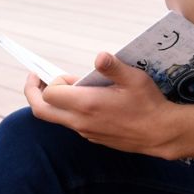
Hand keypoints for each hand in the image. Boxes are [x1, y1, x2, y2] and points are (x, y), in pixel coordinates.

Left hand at [25, 52, 185, 158]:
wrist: (160, 133)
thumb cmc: (149, 104)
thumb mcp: (135, 79)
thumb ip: (113, 67)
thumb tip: (99, 55)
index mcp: (87, 104)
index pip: (50, 93)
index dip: (53, 81)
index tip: (67, 75)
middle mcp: (81, 121)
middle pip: (41, 111)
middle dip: (32, 93)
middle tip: (35, 79)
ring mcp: (85, 131)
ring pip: (56, 118)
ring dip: (54, 101)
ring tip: (68, 85)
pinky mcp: (93, 137)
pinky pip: (71, 123)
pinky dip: (69, 110)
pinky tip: (87, 100)